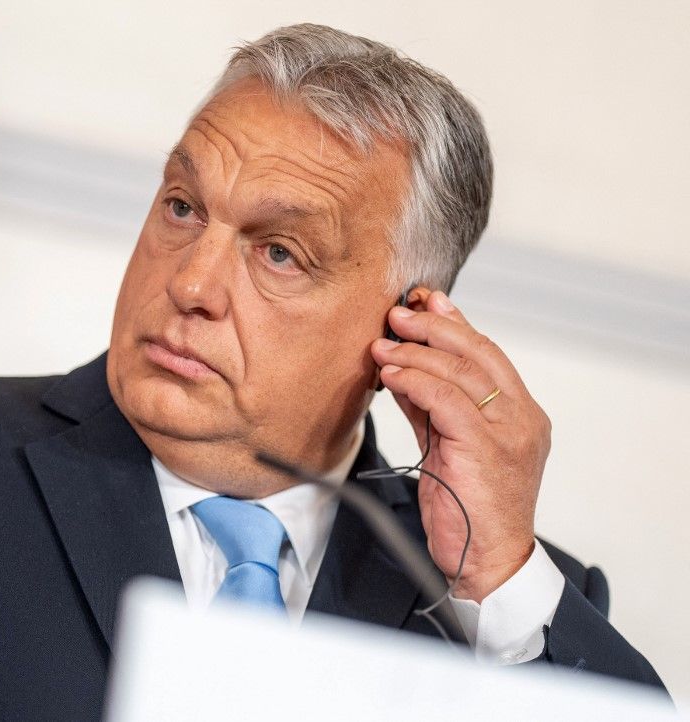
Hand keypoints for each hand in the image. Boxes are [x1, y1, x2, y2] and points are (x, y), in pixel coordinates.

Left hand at [370, 289, 550, 601]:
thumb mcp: (448, 445)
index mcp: (522, 414)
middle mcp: (523, 418)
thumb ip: (433, 407)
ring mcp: (508, 433)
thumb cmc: (469, 508)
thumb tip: (403, 368)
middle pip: (478, 353)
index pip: (488, 354)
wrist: (484, 562)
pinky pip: (446, 400)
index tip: (426, 302)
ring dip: (415, 353)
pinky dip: (415, 382)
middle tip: (398, 314)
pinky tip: (391, 375)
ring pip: (461, 372)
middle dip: (434, 327)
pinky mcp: (485, 449)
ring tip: (383, 344)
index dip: (455, 324)